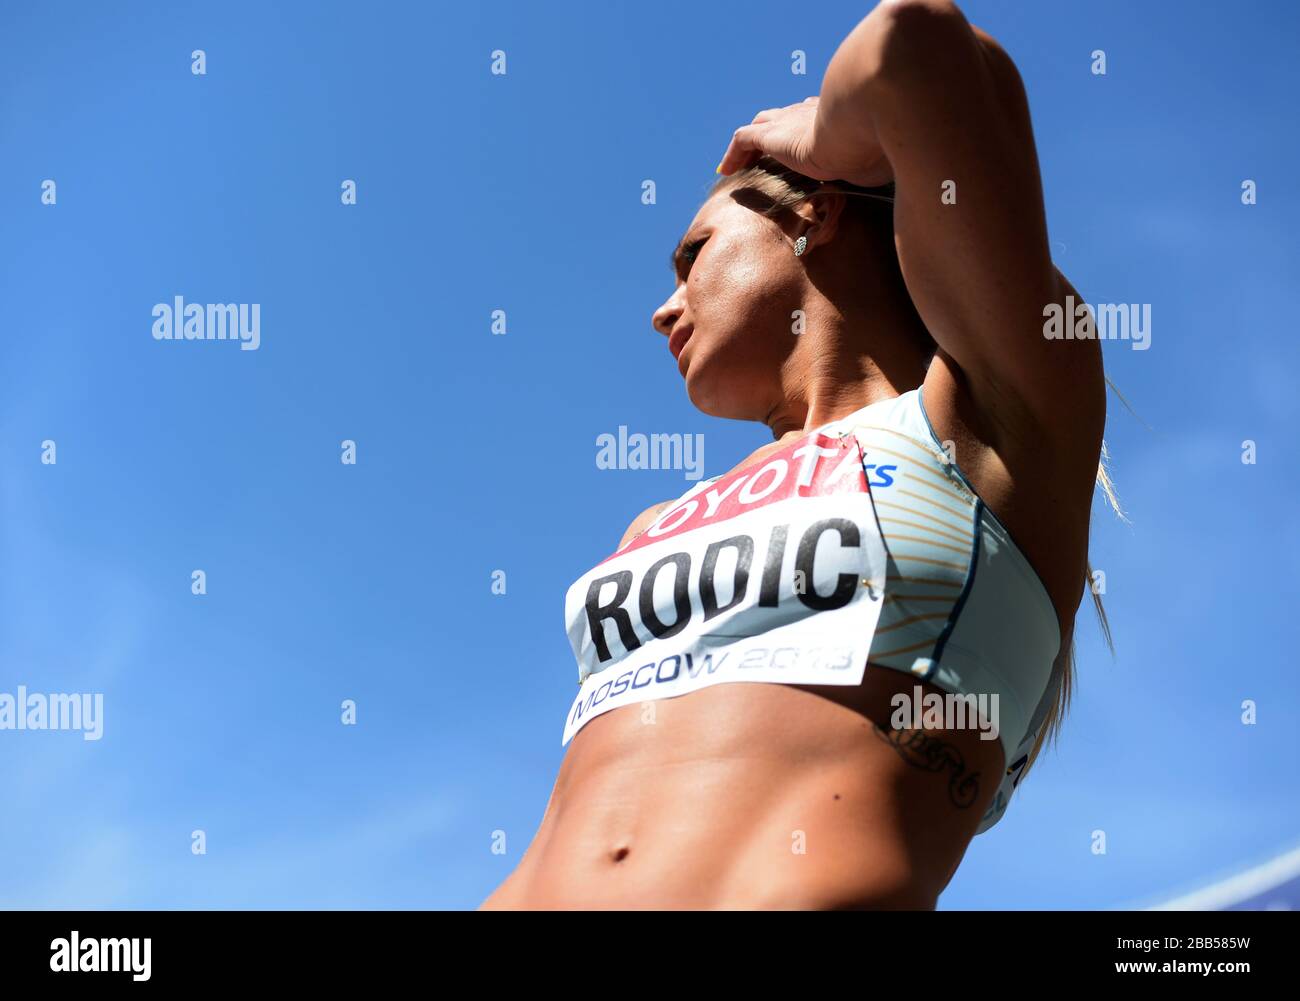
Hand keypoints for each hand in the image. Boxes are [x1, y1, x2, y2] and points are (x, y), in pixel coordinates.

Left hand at [715, 96, 892, 187]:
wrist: (873, 117)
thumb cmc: (887, 140)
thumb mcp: (885, 159)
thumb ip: (883, 169)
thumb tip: (897, 187)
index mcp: (836, 114)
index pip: (815, 116)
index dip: (804, 128)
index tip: (804, 144)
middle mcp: (811, 112)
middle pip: (784, 117)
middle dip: (774, 131)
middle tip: (767, 151)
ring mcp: (790, 120)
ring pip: (762, 125)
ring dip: (753, 145)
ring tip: (743, 163)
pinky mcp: (774, 134)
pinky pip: (744, 140)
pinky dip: (734, 154)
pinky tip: (725, 172)